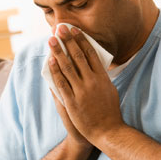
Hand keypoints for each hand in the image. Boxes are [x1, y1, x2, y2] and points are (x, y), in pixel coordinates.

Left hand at [48, 25, 123, 144]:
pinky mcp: (72, 102)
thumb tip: (95, 65)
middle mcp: (92, 82)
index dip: (81, 40)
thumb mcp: (110, 90)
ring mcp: (81, 91)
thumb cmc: (110, 111)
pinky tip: (50, 61)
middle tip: (60, 28)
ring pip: (68, 67)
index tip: (74, 30)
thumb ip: (102, 77)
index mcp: (103, 77)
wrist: (107, 131)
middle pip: (78, 56)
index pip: (91, 54)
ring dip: (58, 52)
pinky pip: (62, 83)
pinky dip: (55, 71)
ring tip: (52, 40)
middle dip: (68, 40)